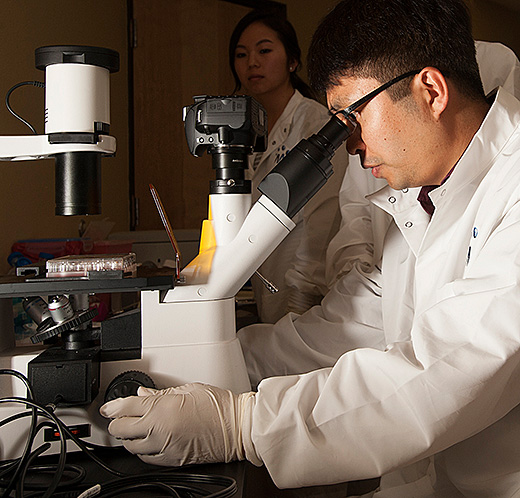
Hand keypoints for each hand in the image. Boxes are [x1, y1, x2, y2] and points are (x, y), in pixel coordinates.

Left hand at [99, 383, 261, 466]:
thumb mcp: (187, 389)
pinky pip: (146, 458)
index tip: (108, 406)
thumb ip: (160, 394)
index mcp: (163, 408)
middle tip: (118, 416)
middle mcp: (160, 430)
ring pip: (131, 447)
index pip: (126, 407)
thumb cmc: (218, 406)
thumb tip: (142, 394)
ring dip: (128, 437)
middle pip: (122, 430)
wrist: (236, 428)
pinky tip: (146, 441)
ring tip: (132, 428)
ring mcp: (165, 448)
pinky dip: (141, 450)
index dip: (113, 406)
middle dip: (117, 422)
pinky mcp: (172, 460)